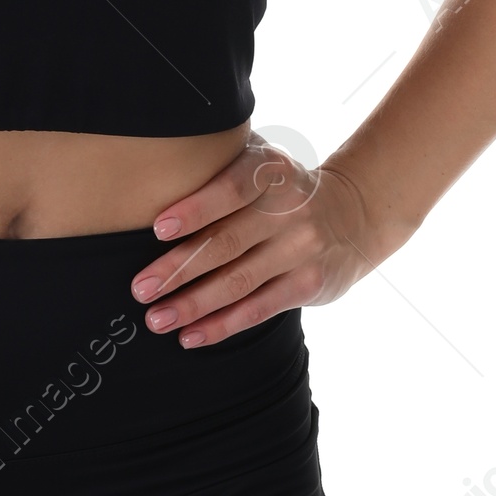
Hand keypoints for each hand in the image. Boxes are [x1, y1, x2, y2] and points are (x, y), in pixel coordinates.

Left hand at [131, 138, 405, 347]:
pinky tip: (191, 335)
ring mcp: (302, 248)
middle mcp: (290, 209)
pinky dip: (222, 325)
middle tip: (140, 288)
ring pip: (239, 282)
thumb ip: (221, 166)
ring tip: (156, 318)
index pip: (231, 189)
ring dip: (193, 304)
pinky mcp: (309, 283)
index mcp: (271, 171)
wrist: (354, 213)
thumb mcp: (263, 161)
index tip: (158, 228)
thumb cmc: (283, 188)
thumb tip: (151, 178)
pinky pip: (258, 308)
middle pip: (227, 242)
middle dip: (178, 269)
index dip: (196, 209)